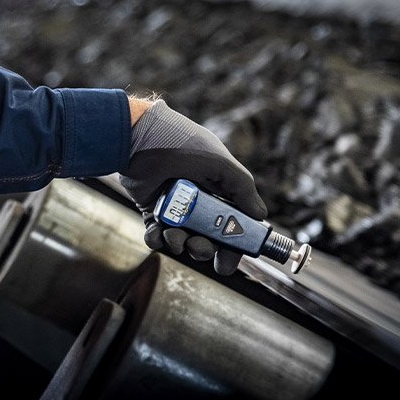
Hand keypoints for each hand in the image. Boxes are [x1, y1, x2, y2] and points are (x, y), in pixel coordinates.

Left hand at [119, 99, 266, 274]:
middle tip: (198, 246)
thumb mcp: (220, 163)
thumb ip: (242, 188)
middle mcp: (199, 200)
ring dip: (180, 244)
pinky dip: (156, 240)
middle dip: (204, 249)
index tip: (227, 262)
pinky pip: (156, 234)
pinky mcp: (151, 209)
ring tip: (173, 235)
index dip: (232, 245)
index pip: (232, 225)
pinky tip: (157, 234)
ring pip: (181, 239)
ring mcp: (174, 207)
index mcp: (219, 190)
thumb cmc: (181, 144)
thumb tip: (261, 216)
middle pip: (207, 238)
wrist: (138, 137)